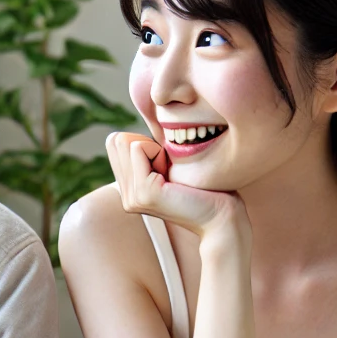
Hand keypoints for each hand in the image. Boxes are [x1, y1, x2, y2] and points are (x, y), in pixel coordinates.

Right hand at [105, 131, 246, 240]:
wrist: (221, 217)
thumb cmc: (205, 187)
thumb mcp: (170, 165)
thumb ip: (151, 151)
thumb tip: (140, 120)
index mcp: (130, 191)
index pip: (115, 143)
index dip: (144, 144)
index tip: (168, 165)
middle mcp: (126, 196)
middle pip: (116, 141)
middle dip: (147, 145)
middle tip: (169, 169)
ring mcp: (132, 197)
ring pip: (124, 142)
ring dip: (154, 149)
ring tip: (172, 175)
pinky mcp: (143, 193)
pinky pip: (138, 148)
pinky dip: (159, 152)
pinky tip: (173, 178)